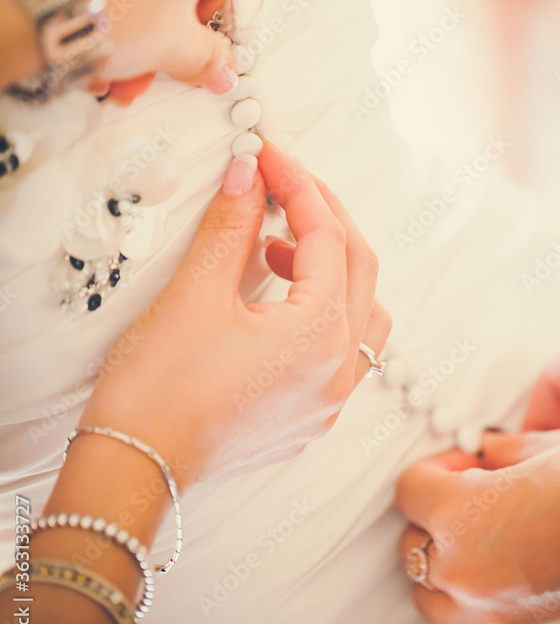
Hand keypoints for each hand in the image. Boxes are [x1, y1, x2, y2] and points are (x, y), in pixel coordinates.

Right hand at [81, 141, 390, 484]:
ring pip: (361, 311)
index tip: (270, 156)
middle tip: (284, 184)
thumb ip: (232, 225)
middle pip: (358, 268)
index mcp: (320, 335)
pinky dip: (322, 310)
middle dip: (324, 218)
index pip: (328, 237)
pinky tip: (277, 300)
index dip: (299, 187)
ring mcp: (328, 399)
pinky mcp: (308, 416)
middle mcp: (339, 370)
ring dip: (330, 268)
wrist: (134, 467)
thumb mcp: (196, 292)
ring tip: (277, 249)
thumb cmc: (158, 388)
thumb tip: (250, 173)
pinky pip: (342, 349)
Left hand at [395, 430, 559, 623]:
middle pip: (413, 545)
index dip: (436, 469)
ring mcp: (494, 618)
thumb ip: (504, 452)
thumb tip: (487, 452)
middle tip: (475, 501)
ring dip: (445, 572)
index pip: (409, 490)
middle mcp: (467, 571)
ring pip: (430, 601)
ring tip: (480, 550)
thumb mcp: (555, 447)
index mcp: (464, 514)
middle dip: (437, 518)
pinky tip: (482, 611)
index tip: (462, 467)